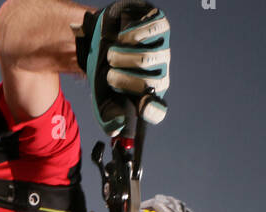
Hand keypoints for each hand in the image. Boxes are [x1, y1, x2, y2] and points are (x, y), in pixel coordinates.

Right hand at [75, 3, 170, 136]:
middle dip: (121, 79)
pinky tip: (122, 38)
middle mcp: (160, 76)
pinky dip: (127, 37)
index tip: (142, 108)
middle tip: (110, 74)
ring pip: (145, 60)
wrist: (104, 36)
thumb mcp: (102, 97)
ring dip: (121, 57)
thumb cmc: (105, 70)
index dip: (151, 111)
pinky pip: (146, 35)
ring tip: (112, 55)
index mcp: (148, 98)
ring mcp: (163, 51)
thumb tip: (116, 129)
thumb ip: (108, 117)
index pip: (157, 111)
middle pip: (146, 83)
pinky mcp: (161, 28)